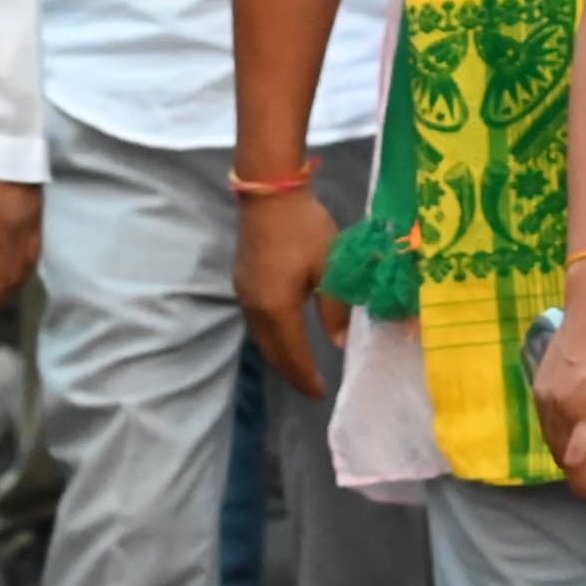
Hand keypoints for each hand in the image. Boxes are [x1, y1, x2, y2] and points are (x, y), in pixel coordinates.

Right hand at [233, 181, 346, 398]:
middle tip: (311, 387)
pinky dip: (272, 338)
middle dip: (291, 372)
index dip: (306, 376)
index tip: (321, 393)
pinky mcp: (243, 280)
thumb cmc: (304, 228)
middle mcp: (255, 308)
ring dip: (280, 356)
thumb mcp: (330, 267)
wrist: (269, 191)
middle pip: (272, 352)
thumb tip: (341, 342)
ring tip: (300, 367)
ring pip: (261, 338)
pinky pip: (257, 323)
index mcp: (277, 308)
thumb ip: (336, 309)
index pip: (293, 354)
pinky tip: (284, 335)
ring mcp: (245, 294)